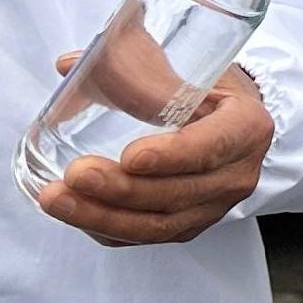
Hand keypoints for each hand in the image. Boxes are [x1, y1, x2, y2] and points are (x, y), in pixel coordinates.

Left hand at [34, 70, 275, 245]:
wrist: (238, 126)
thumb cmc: (213, 90)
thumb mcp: (193, 69)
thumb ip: (136, 68)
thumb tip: (66, 64)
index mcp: (246, 128)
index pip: (211, 147)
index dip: (171, 156)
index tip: (130, 157)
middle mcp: (236, 176)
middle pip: (175, 194)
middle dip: (121, 190)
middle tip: (75, 175)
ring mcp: (213, 208)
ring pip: (157, 225)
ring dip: (102, 216)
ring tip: (56, 200)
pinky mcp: (190, 227)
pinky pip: (144, 238)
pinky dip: (106, 229)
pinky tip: (73, 214)